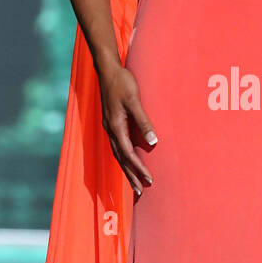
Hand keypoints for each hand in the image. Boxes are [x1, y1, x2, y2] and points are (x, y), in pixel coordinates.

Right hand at [98, 62, 156, 196]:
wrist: (107, 70)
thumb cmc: (122, 83)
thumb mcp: (135, 101)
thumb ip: (143, 122)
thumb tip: (153, 142)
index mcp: (116, 127)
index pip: (128, 154)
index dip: (138, 168)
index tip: (149, 180)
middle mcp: (111, 130)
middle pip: (121, 159)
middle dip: (131, 176)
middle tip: (140, 192)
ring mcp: (110, 127)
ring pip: (118, 154)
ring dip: (127, 169)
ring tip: (135, 183)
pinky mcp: (112, 123)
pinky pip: (118, 146)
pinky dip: (124, 158)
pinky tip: (129, 161)